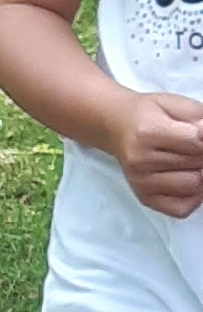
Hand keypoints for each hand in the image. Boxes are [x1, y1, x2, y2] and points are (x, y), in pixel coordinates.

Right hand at [113, 87, 202, 217]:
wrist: (117, 127)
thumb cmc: (148, 115)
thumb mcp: (174, 103)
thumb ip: (198, 116)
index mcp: (148, 132)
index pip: (197, 142)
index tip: (201, 134)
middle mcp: (141, 161)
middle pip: (197, 164)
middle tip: (194, 147)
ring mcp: (142, 183)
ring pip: (193, 185)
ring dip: (200, 173)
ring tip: (192, 160)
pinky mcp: (145, 198)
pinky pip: (182, 208)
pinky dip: (193, 196)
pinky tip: (187, 177)